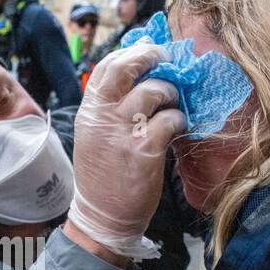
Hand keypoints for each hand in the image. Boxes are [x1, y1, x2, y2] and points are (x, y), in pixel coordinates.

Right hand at [68, 41, 185, 259]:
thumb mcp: (94, 137)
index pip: (106, 67)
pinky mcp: (144, 151)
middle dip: (150, 56)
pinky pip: (170, 120)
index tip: (149, 52)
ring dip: (171, 93)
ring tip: (173, 105)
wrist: (102, 216)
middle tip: (167, 61)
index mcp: (89, 112)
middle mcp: (103, 117)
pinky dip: (179, 120)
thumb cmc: (103, 176)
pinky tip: (179, 127)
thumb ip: (109, 109)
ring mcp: (122, 133)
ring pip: (153, 91)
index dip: (130, 52)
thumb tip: (138, 78)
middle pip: (125, 67)